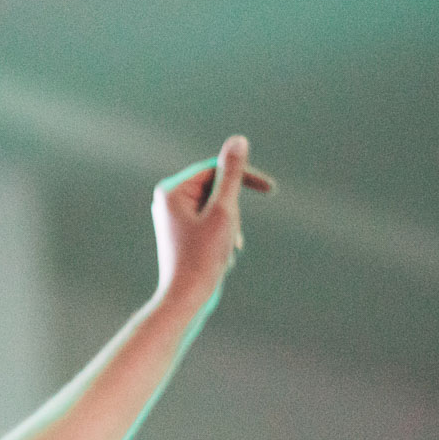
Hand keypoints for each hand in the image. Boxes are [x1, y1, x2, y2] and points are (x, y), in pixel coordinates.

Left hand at [151, 136, 273, 313]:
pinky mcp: (182, 233)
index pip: (216, 168)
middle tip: (229, 237)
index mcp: (172, 190)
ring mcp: (174, 217)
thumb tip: (239, 140)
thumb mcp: (224, 212)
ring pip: (217, 209)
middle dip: (232, 212)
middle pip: (217, 190)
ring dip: (230, 227)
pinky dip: (223, 237)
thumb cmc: (203, 258)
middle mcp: (168, 200)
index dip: (244, 177)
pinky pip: (211, 223)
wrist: (186, 299)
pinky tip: (221, 259)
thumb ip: (232, 175)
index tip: (271, 189)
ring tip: (224, 251)